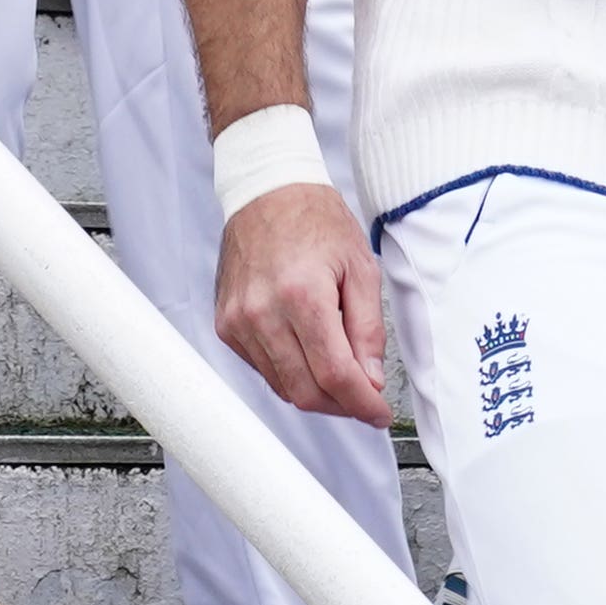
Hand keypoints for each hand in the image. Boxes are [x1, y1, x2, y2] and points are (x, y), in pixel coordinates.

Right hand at [214, 179, 397, 423]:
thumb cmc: (315, 219)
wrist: (265, 190)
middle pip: (306, 392)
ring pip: (283, 387)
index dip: (362, 404)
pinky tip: (308, 353)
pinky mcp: (226, 325)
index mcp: (302, 295)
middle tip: (365, 398)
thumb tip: (370, 380)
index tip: (379, 414)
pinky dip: (290, 372)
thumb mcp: (360, 266)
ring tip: (340, 373)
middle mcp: (263, 313)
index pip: (335, 375)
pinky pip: (263, 369)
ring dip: (316, 392)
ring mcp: (239, 321)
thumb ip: (368, 329)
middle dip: (341, 405)